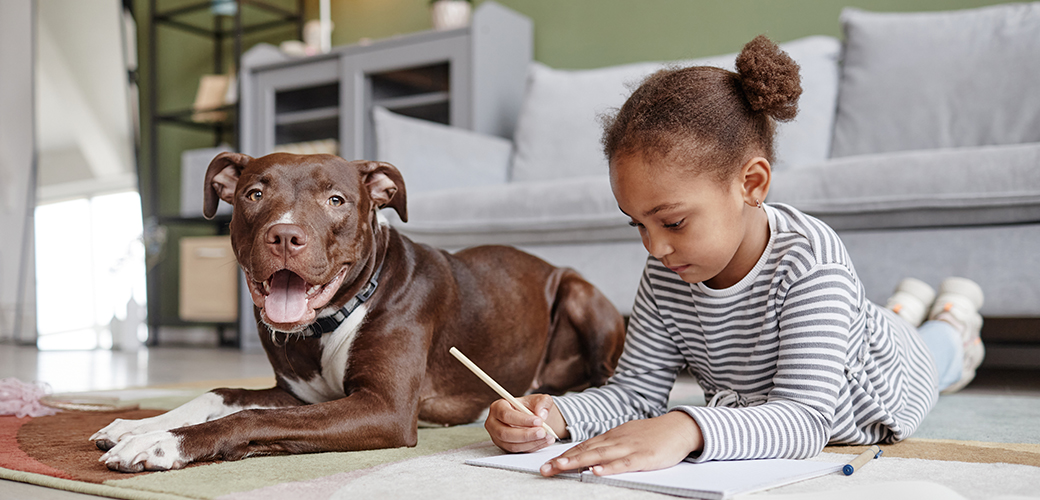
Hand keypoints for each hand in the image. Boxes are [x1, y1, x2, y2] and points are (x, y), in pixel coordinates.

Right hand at [485, 394, 568, 452]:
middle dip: (526, 434)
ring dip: (531, 442)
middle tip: (543, 432)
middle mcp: (494, 423)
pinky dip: (533, 447)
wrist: (533, 418)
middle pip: (505, 433)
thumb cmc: (532, 407)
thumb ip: (543, 403)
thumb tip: (541, 414)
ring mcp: (498, 437)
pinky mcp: (506, 447)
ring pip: (512, 445)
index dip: (522, 419)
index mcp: (498, 407)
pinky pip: (518, 451)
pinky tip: (544, 441)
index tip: (538, 421)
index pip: (506, 414)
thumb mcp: (540, 399)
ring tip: (547, 436)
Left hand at [539, 411, 701, 476]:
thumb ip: (610, 444)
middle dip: (563, 460)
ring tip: (560, 467)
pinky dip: (609, 468)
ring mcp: (629, 448)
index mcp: (612, 436)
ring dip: (578, 461)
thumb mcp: (627, 436)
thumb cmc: (653, 434)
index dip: (564, 455)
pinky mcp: (644, 457)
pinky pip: (623, 463)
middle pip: (585, 450)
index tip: (547, 463)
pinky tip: (596, 471)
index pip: (583, 446)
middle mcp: (616, 440)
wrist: (680, 428)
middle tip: (545, 469)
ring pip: (599, 455)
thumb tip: (591, 455)